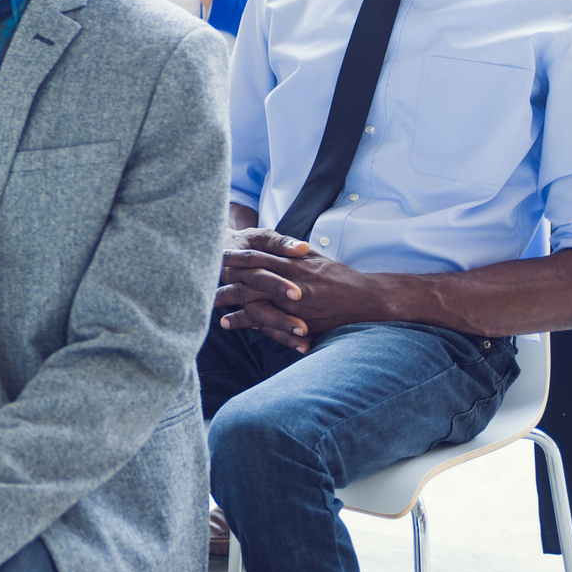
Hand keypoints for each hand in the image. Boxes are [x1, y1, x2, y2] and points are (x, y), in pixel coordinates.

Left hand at [216, 228, 391, 351]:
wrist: (368, 299)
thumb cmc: (343, 279)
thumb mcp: (318, 260)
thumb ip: (296, 256)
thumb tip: (281, 248)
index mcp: (293, 264)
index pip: (257, 257)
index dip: (235, 256)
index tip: (216, 255)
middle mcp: (290, 281)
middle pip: (249, 278)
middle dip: (225, 279)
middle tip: (202, 280)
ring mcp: (293, 302)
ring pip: (254, 300)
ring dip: (231, 302)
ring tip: (210, 304)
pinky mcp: (299, 319)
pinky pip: (268, 321)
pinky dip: (248, 322)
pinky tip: (231, 323)